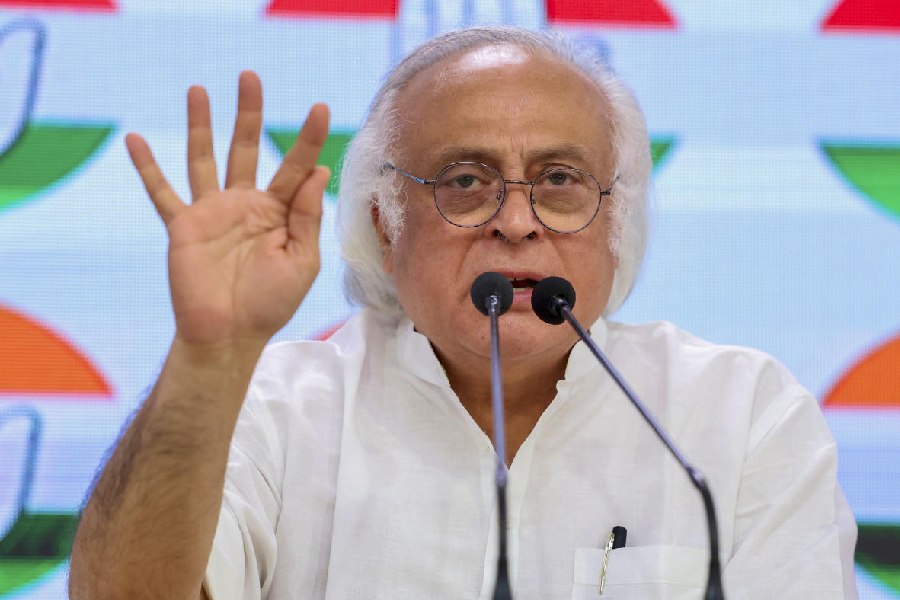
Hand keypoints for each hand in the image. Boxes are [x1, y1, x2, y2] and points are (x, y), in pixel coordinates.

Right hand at [126, 71, 329, 348]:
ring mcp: (213, 212)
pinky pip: (162, 193)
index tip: (319, 107)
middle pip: (247, 148)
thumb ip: (306, 217)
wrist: (231, 335)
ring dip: (200, 125)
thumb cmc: (271, 303)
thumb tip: (318, 172)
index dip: (307, 139)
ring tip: (198, 89)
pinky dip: (147, 167)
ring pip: (204, 158)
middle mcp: (245, 205)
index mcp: (279, 213)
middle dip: (249, 113)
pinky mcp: (184, 226)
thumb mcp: (302, 261)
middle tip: (250, 77)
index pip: (296, 167)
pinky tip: (134, 139)